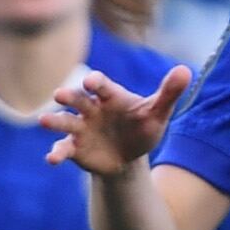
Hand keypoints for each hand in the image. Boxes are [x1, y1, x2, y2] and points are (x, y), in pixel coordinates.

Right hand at [42, 65, 190, 174]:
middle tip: (59, 95)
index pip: (101, 85)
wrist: (129, 157)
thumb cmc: (142, 128)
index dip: (95, 82)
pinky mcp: (74, 147)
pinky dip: (56, 152)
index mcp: (110, 96)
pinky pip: (63, 148)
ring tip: (43, 121)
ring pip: (64, 121)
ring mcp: (80, 127)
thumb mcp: (157, 113)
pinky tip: (51, 159)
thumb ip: (168, 92)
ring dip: (54, 120)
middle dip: (68, 96)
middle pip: (77, 99)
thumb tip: (186, 70)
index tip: (90, 82)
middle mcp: (91, 108)